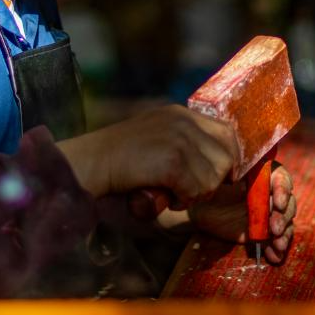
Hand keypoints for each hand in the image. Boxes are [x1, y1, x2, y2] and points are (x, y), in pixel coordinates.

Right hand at [57, 105, 237, 205]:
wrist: (87, 164)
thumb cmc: (118, 164)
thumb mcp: (156, 142)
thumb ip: (184, 148)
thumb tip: (223, 173)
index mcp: (181, 114)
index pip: (227, 134)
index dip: (223, 161)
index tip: (210, 179)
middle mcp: (184, 120)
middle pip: (226, 157)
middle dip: (210, 180)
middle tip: (183, 190)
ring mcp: (179, 138)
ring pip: (214, 177)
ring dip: (195, 193)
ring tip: (169, 192)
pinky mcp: (172, 160)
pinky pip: (197, 189)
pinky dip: (182, 200)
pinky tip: (162, 197)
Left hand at [189, 164, 295, 264]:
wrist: (202, 209)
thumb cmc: (213, 189)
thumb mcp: (223, 179)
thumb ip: (236, 175)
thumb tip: (244, 178)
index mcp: (264, 176)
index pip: (281, 178)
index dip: (283, 190)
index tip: (277, 203)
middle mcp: (271, 194)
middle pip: (287, 203)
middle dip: (283, 217)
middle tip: (275, 229)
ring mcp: (269, 215)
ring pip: (285, 223)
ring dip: (284, 235)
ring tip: (278, 246)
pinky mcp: (264, 232)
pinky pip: (275, 240)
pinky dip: (276, 249)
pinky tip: (274, 256)